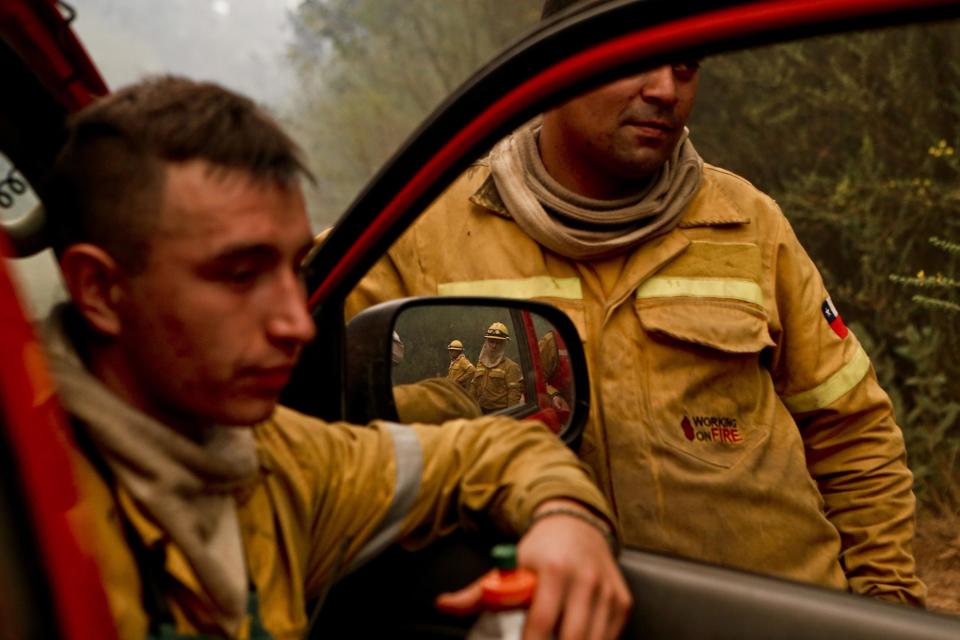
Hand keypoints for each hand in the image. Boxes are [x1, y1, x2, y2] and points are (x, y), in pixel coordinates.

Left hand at [435, 499, 630, 639]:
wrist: (577, 524)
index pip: (541, 624)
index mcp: (553, 571)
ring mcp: (607, 592)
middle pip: (572, 639)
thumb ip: (478, 592)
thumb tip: (441, 604)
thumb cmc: (540, 551)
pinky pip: (609, 637)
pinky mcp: (622, 601)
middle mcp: (585, 580)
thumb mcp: (509, 566)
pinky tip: (575, 637)